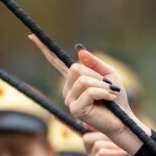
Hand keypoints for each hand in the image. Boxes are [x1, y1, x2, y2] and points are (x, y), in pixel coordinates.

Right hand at [29, 36, 147, 153]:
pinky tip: (110, 99)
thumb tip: (79, 51)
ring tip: (111, 94)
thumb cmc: (116, 99)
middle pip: (76, 68)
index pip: (56, 62)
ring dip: (102, 85)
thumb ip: (95, 63)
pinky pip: (89, 92)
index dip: (45, 49)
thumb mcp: (109, 75)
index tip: (32, 36)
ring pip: (83, 80)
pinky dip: (103, 92)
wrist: (123, 120)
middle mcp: (68, 90)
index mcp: (74, 81)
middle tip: (108, 87)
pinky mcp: (75, 110)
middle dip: (96, 75)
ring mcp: (69, 101)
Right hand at [82, 132, 144, 155]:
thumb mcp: (119, 138)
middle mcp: (91, 154)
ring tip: (124, 151)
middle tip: (120, 144)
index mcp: (95, 145)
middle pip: (88, 137)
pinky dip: (114, 152)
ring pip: (97, 144)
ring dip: (113, 146)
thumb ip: (108, 130)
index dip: (91, 128)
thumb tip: (88, 123)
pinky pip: (101, 153)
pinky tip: (124, 155)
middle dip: (105, 138)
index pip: (86, 132)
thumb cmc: (133, 153)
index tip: (98, 126)